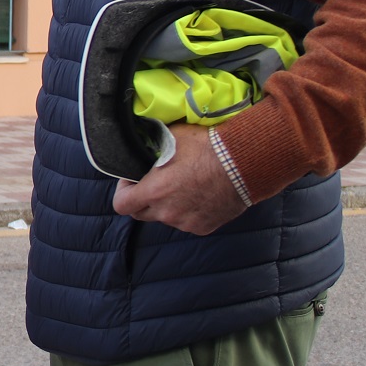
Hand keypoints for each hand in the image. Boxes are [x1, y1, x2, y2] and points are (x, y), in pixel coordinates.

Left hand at [112, 123, 248, 235]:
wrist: (244, 164)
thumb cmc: (208, 148)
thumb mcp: (173, 137)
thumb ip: (154, 144)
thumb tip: (145, 139)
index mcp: (154, 191)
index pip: (121, 204)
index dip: (123, 192)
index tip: (131, 181)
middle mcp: (167, 212)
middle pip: (141, 214)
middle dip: (143, 199)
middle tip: (155, 183)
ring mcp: (185, 223)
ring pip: (166, 218)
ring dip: (168, 206)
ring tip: (183, 186)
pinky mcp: (203, 227)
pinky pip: (187, 222)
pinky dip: (189, 212)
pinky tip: (200, 195)